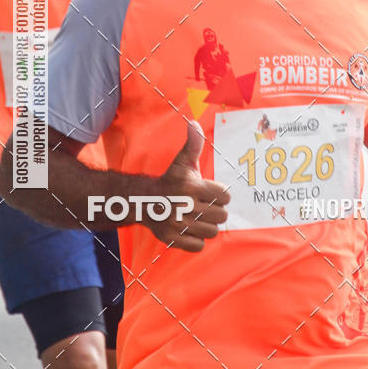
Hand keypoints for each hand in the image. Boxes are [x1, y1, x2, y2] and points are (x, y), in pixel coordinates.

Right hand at [144, 122, 229, 251]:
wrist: (142, 201)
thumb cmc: (170, 181)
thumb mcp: (182, 162)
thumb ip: (193, 144)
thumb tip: (193, 123)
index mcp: (190, 186)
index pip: (224, 195)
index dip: (220, 194)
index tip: (211, 192)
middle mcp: (183, 206)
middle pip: (221, 216)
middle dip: (215, 210)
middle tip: (205, 206)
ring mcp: (177, 224)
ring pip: (212, 231)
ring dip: (207, 225)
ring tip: (198, 216)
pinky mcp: (171, 239)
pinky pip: (198, 245)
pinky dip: (197, 239)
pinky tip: (190, 228)